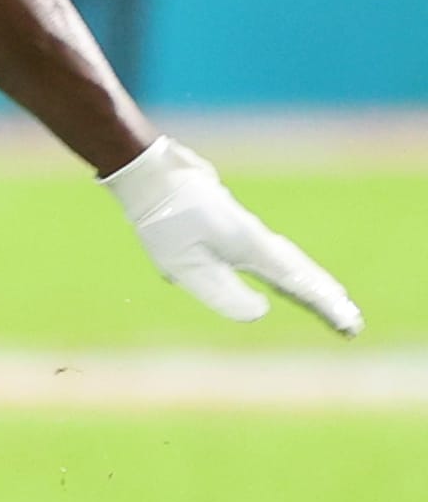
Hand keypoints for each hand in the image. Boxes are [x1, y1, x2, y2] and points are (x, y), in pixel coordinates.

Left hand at [103, 136, 360, 335]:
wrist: (151, 175)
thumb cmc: (165, 222)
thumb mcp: (188, 266)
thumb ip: (224, 293)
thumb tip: (262, 312)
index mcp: (251, 250)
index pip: (297, 285)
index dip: (323, 308)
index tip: (350, 327)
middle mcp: (255, 240)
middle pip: (300, 273)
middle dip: (325, 297)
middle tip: (352, 322)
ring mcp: (245, 232)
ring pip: (287, 262)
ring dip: (310, 283)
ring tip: (331, 299)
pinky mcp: (231, 228)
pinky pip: (269, 255)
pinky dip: (286, 270)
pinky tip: (286, 276)